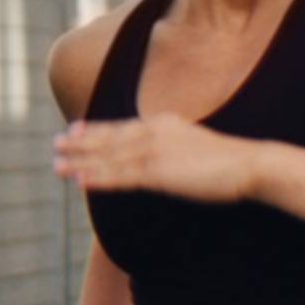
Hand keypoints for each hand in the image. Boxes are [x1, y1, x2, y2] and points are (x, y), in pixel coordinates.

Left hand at [51, 112, 261, 207]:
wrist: (248, 164)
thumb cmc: (229, 161)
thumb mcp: (196, 147)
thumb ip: (174, 149)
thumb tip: (162, 161)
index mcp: (163, 124)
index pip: (122, 126)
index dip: (95, 129)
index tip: (74, 129)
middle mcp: (154, 133)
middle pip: (109, 139)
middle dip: (80, 143)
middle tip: (56, 144)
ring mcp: (155, 152)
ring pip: (109, 158)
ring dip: (80, 162)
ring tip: (57, 165)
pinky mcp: (159, 173)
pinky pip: (121, 176)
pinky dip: (98, 178)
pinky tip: (80, 180)